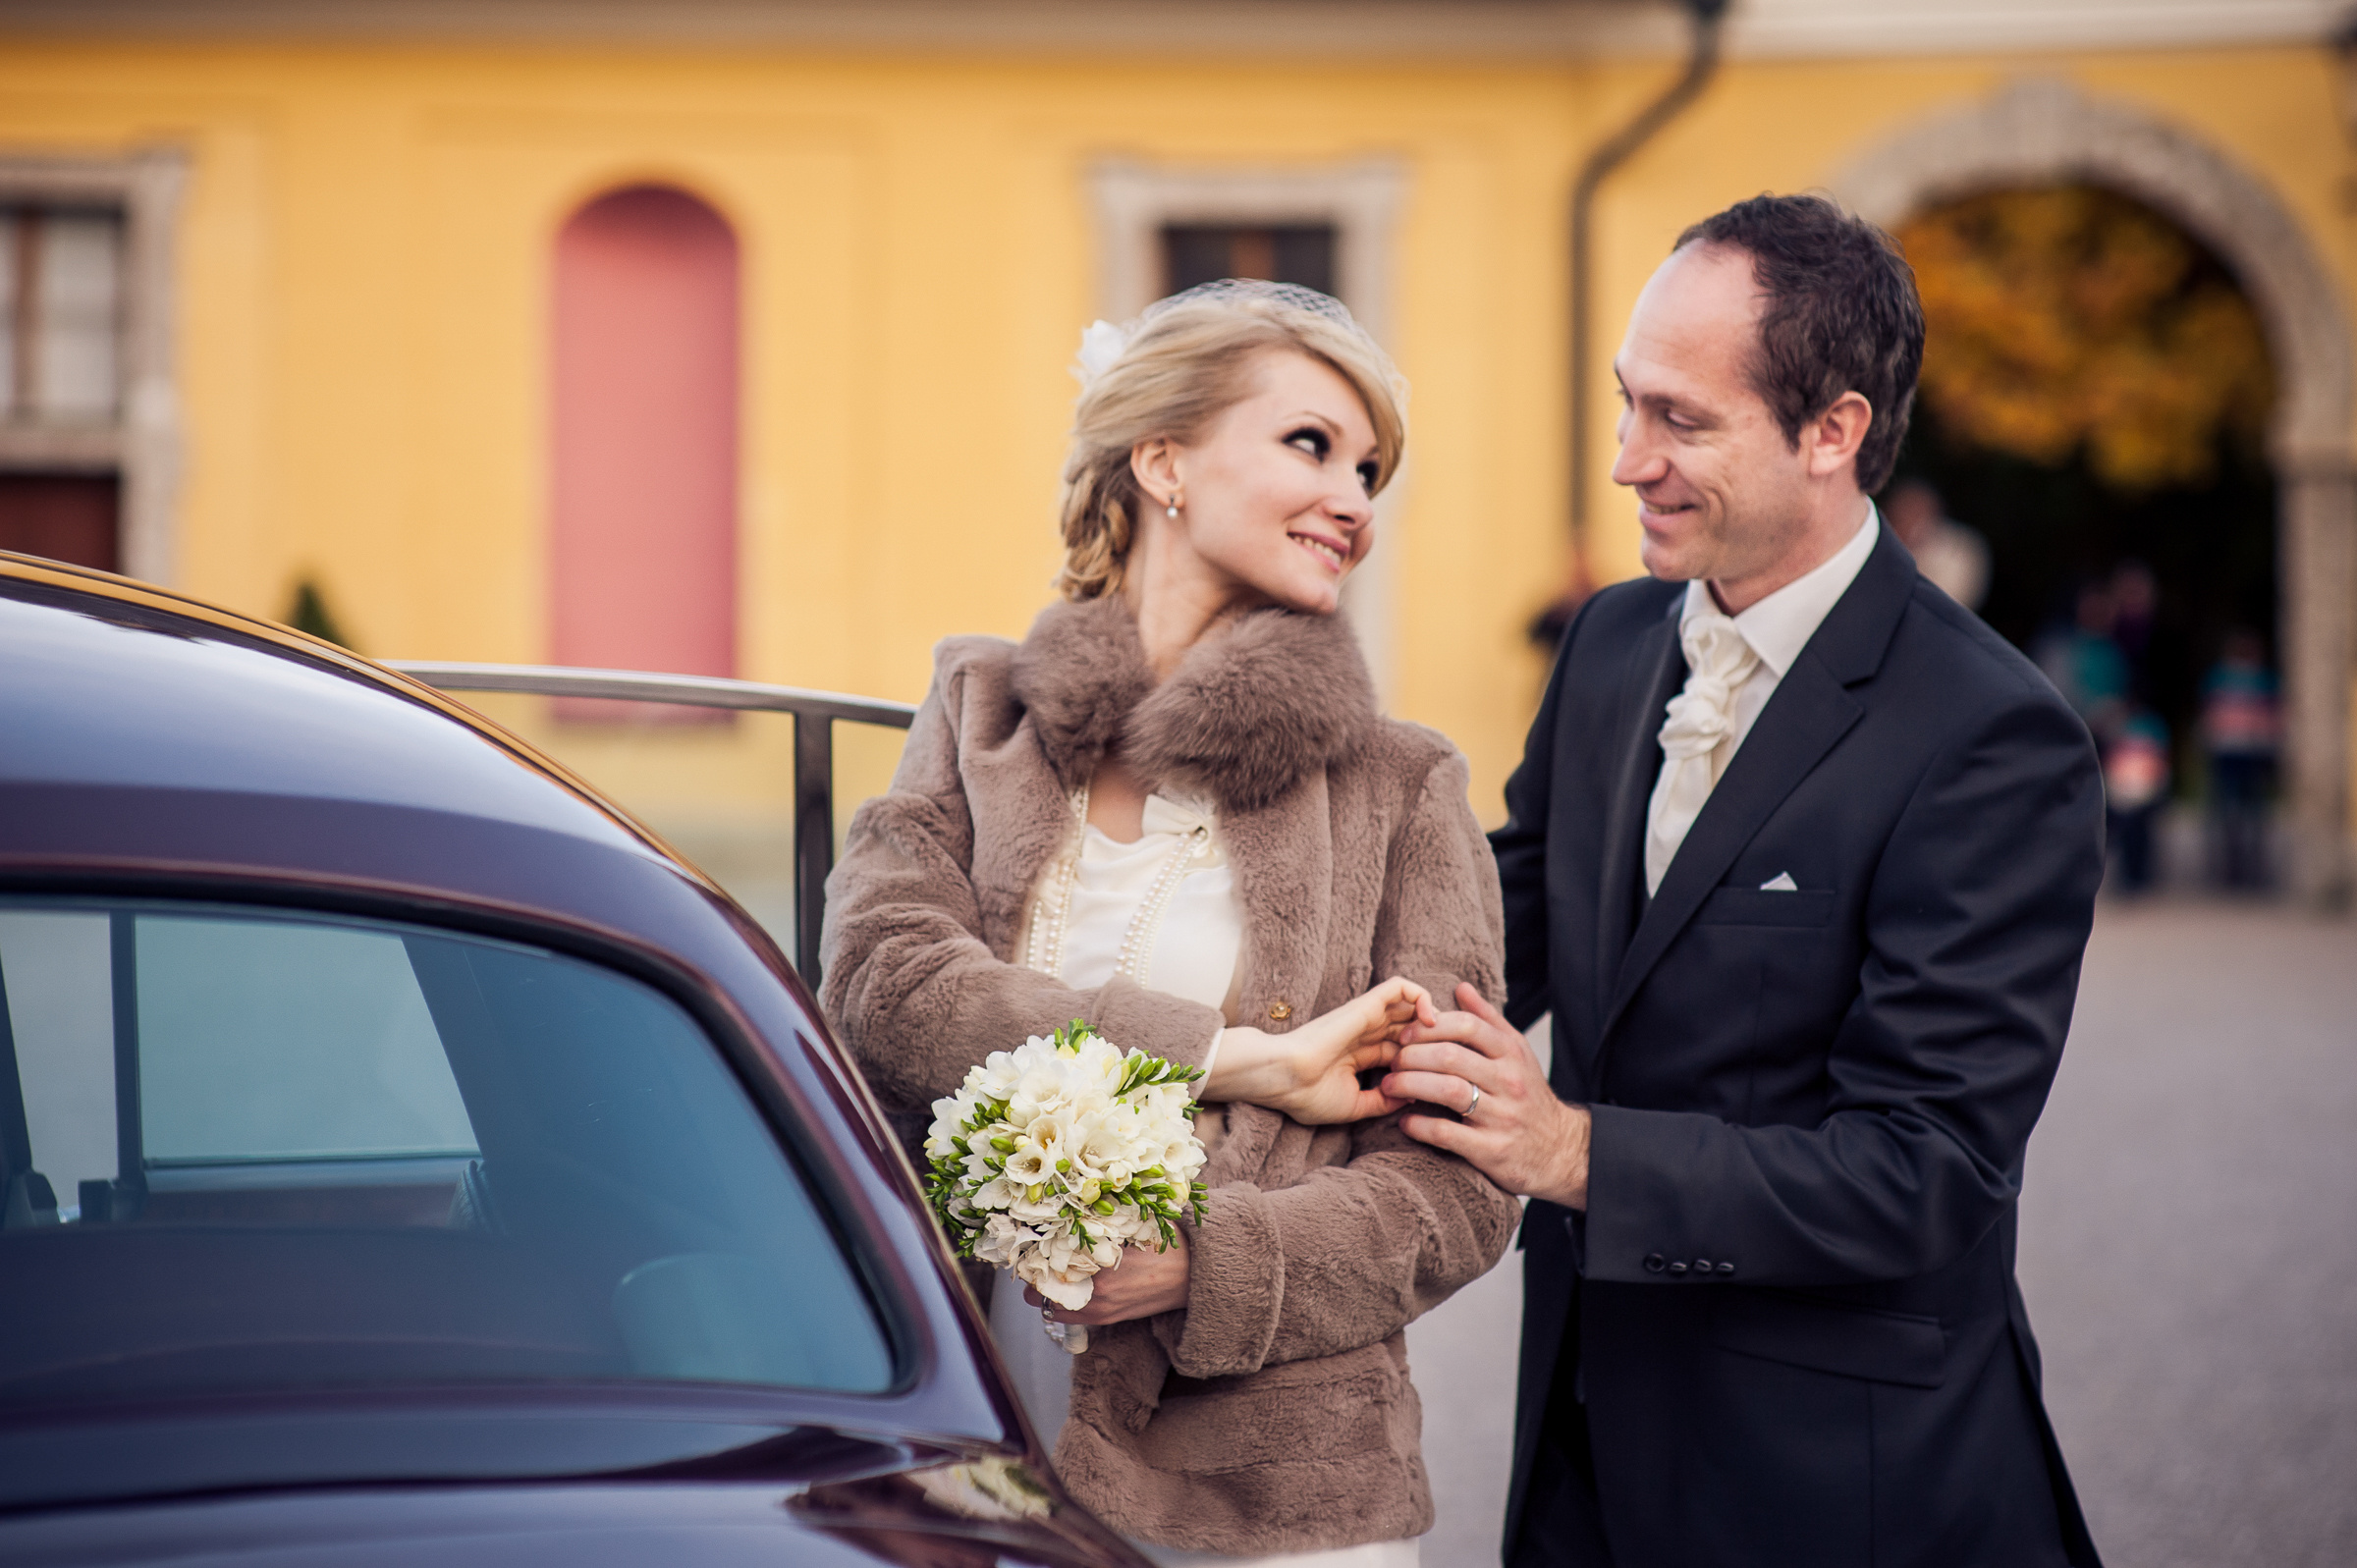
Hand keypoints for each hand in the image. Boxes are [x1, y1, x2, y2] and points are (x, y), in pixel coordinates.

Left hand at [1025, 1231, 1190, 1325]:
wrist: (1196, 1275)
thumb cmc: (1168, 1244)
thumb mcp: (1133, 1223)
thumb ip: (1100, 1220)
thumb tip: (1068, 1208)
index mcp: (1101, 1263)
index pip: (1046, 1260)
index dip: (1032, 1251)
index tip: (1028, 1240)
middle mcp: (1097, 1291)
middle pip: (1041, 1286)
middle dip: (1035, 1272)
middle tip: (1034, 1257)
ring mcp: (1101, 1310)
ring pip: (1051, 1305)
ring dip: (1046, 1289)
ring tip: (1048, 1272)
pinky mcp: (1107, 1319)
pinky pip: (1069, 1317)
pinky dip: (1062, 1303)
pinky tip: (1068, 1286)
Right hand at [1204, 976, 1434, 1123]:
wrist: (1285, 1079)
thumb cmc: (1309, 1095)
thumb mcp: (1355, 1106)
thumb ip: (1384, 1102)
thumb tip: (1413, 1098)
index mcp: (1364, 1056)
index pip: (1406, 1049)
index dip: (1427, 1058)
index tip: (1445, 1074)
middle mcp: (1368, 1034)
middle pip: (1413, 1025)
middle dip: (1437, 1035)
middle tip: (1454, 1051)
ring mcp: (1367, 1017)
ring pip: (1411, 1003)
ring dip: (1433, 1015)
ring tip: (1444, 1035)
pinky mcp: (1366, 1004)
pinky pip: (1401, 987)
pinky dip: (1421, 996)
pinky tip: (1431, 1019)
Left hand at [1382, 982, 1591, 1208]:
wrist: (1560, 1149)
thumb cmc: (1528, 1094)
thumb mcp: (1517, 1053)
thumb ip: (1488, 1020)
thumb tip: (1461, 987)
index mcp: (1512, 1053)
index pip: (1467, 1026)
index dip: (1429, 1026)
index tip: (1403, 1034)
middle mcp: (1509, 1081)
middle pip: (1450, 1057)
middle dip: (1411, 1056)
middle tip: (1391, 1061)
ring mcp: (1502, 1116)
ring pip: (1448, 1091)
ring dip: (1410, 1085)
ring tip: (1389, 1086)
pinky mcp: (1492, 1150)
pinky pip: (1448, 1134)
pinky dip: (1420, 1126)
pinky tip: (1405, 1121)